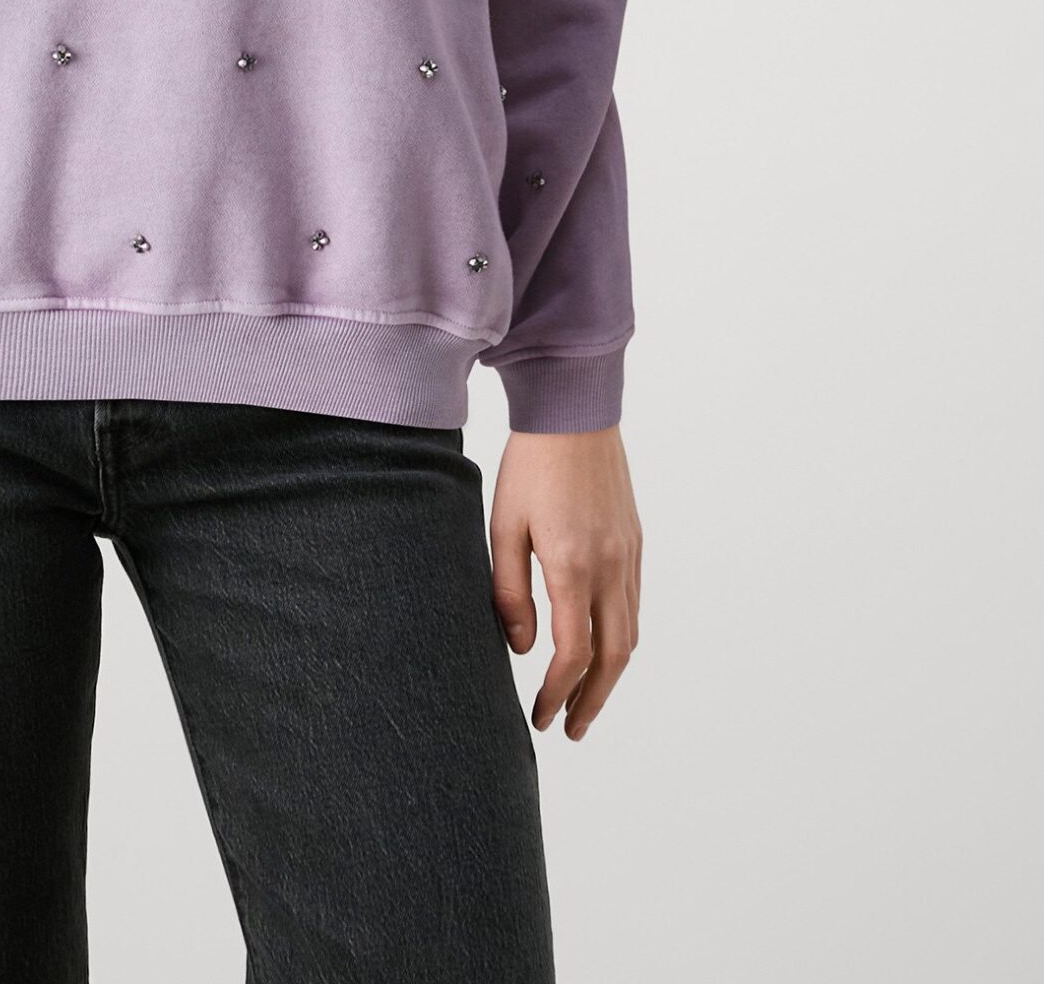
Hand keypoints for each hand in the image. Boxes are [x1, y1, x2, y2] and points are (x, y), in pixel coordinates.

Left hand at [488, 425, 640, 740]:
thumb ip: (509, 591)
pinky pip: (634, 604)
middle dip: (593, 700)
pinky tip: (601, 646)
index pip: (573, 653)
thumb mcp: (503, 526)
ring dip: (610, 675)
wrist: (574, 410)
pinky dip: (621, 637)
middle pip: (614, 657)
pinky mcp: (635, 541)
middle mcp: (611, 566)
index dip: (558, 693)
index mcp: (574, 566)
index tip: (541, 718)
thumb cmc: (529, 465)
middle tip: (571, 729)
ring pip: (631, 634)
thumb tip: (523, 649)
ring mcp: (629, 554)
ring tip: (586, 700)